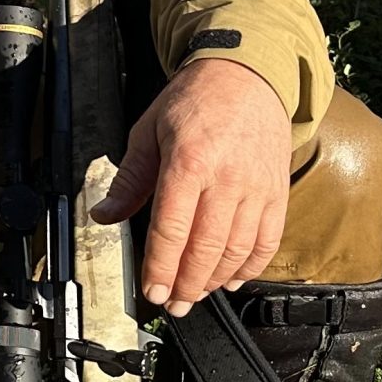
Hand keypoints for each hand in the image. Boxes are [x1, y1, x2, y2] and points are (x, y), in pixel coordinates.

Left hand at [89, 56, 291, 315]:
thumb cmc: (193, 102)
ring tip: (196, 294)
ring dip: (215, 281)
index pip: (171, 229)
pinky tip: (232, 279)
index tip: (153, 290)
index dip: (161, 267)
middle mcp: (225, 181)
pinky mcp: (277, 194)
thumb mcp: (149, 131)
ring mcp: (256, 190)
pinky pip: (266, 242)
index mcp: (187, 163)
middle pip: (205, 248)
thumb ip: (130, 179)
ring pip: (237, 251)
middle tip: (174, 304)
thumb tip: (104, 215)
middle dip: (186, 284)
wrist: (246, 78)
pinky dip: (250, 267)